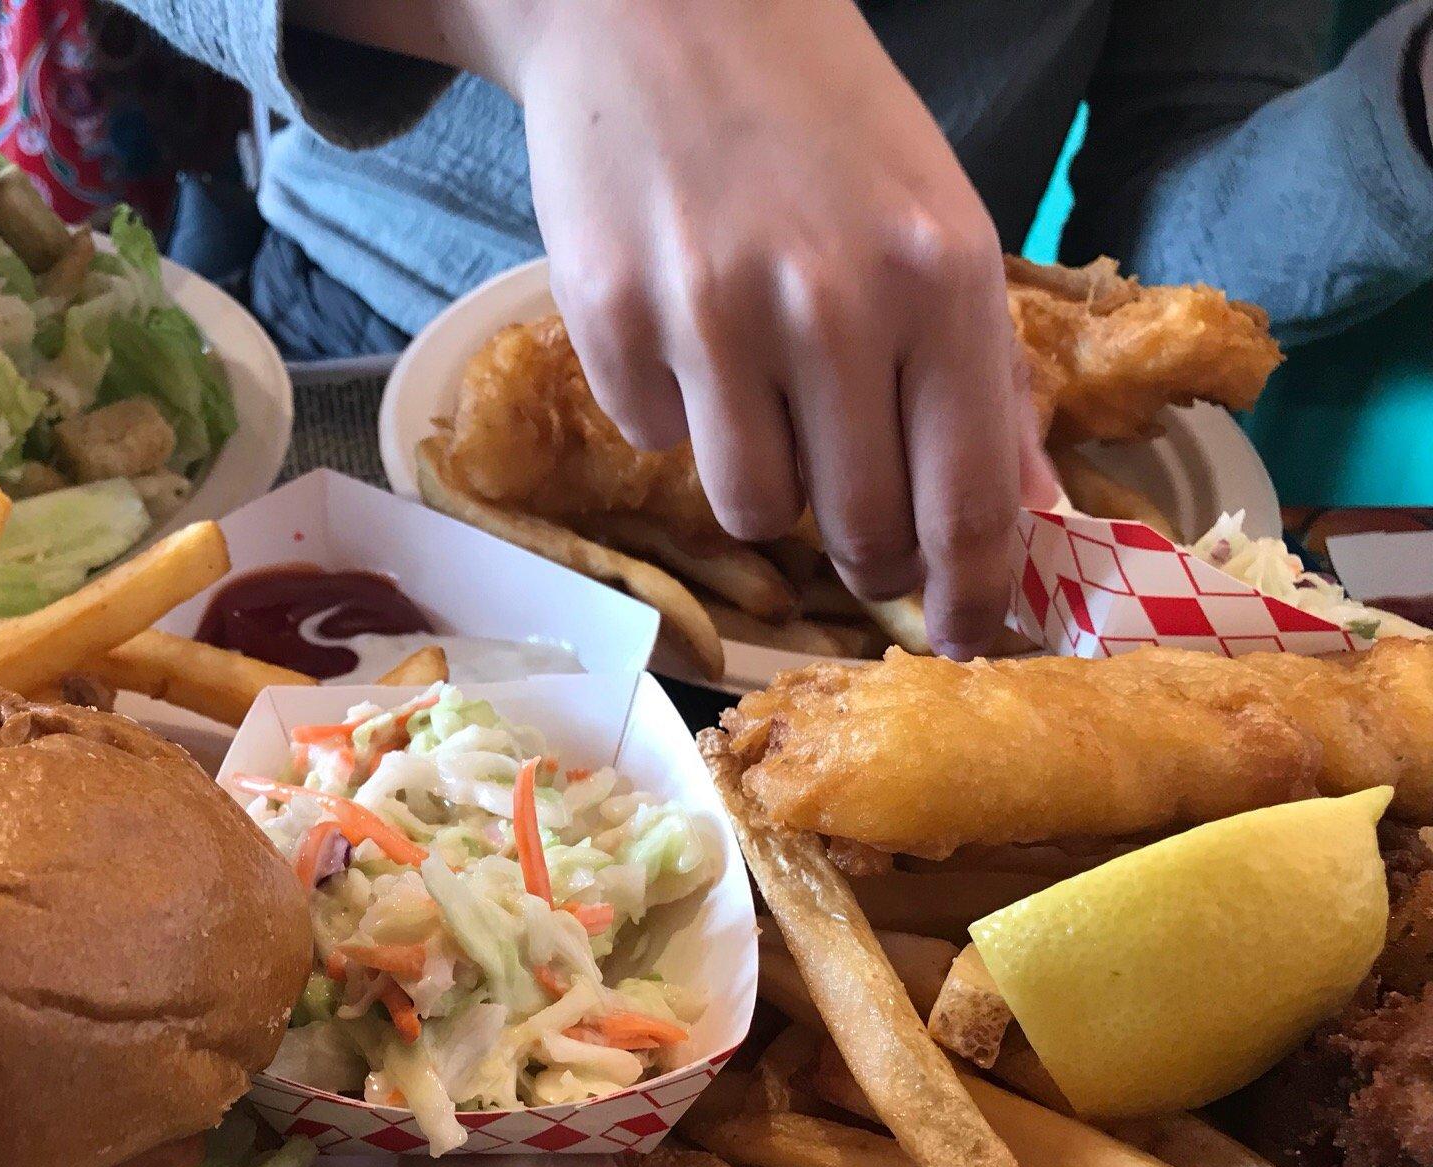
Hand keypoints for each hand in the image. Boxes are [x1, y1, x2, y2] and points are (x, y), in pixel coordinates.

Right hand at [479, 0, 1053, 654]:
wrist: (663, 3)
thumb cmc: (820, 116)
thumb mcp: (938, 220)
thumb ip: (981, 374)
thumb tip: (1021, 518)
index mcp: (941, 276)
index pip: (970, 497)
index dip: (973, 594)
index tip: (964, 638)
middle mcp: (832, 305)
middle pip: (856, 525)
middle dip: (863, 546)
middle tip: (855, 519)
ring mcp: (711, 316)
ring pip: (749, 507)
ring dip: (764, 478)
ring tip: (762, 391)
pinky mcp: (609, 320)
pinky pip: (658, 440)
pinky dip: (676, 408)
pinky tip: (684, 322)